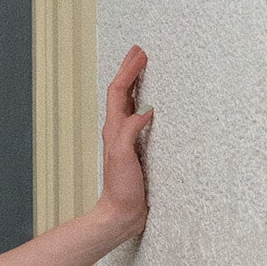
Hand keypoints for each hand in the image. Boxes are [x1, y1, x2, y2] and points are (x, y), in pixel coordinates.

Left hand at [99, 44, 153, 238]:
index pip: (118, 92)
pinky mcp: (137, 149)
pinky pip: (139, 118)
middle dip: (130, 70)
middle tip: (140, 51)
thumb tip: (145, 109)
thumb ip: (130, 131)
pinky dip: (144, 103)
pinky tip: (152, 102)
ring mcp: (127, 139)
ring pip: (129, 103)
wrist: (121, 214)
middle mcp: (118, 131)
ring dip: (135, 83)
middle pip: (121, 93)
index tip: (140, 54)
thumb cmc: (120, 188)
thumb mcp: (123, 156)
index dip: (128, 71)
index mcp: (114, 129)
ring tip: (144, 68)